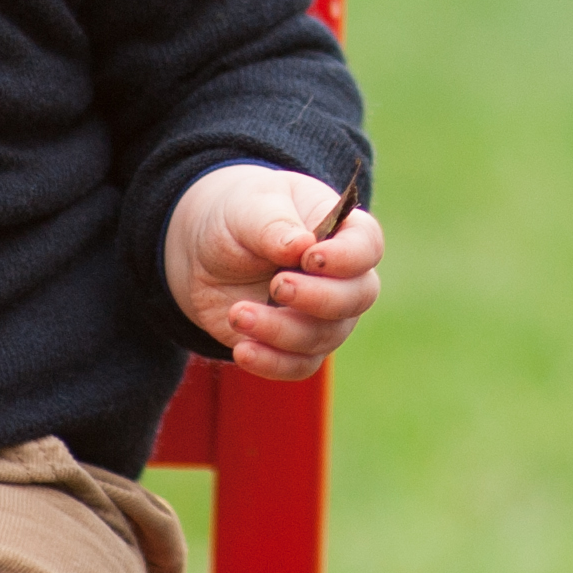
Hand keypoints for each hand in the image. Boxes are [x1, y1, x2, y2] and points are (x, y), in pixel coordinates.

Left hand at [165, 162, 384, 383]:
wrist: (206, 252)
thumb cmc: (241, 217)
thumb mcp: (249, 206)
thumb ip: (274, 224)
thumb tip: (301, 245)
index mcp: (342, 231)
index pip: (366, 247)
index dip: (346, 258)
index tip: (309, 258)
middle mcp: (342, 278)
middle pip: (356, 298)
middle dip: (318, 298)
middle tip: (276, 285)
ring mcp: (323, 316)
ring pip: (324, 337)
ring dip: (280, 330)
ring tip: (237, 314)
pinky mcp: (295, 346)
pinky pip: (298, 366)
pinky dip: (272, 363)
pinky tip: (243, 350)